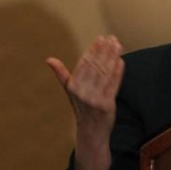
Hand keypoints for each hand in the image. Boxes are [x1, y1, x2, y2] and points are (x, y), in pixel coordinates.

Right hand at [46, 35, 124, 169]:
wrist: (90, 131)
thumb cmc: (81, 107)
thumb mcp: (70, 91)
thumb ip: (62, 74)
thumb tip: (49, 59)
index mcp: (72, 87)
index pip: (84, 64)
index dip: (93, 50)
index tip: (101, 38)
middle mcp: (82, 93)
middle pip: (95, 66)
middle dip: (105, 51)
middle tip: (113, 38)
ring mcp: (94, 99)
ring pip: (105, 73)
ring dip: (112, 58)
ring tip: (118, 45)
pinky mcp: (107, 105)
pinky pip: (113, 85)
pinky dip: (118, 72)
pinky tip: (121, 61)